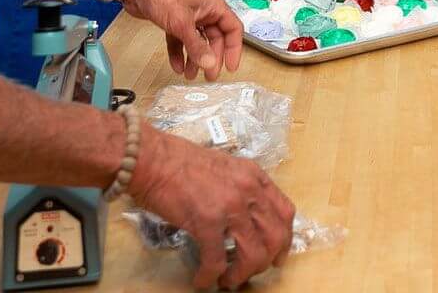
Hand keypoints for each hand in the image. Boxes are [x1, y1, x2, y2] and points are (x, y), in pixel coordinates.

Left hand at [113, 0, 242, 79]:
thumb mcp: (183, 24)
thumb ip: (197, 46)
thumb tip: (210, 63)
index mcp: (213, 6)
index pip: (232, 29)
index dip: (234, 48)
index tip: (230, 66)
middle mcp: (203, 11)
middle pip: (215, 38)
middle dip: (211, 58)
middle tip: (209, 75)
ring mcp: (188, 16)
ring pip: (197, 41)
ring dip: (194, 58)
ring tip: (191, 74)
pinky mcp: (173, 21)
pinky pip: (180, 41)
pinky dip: (179, 53)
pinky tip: (177, 65)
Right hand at [131, 130, 295, 290]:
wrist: (152, 158)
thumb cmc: (179, 160)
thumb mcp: (224, 167)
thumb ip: (240, 188)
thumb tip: (243, 219)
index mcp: (253, 176)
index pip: (285, 211)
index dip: (284, 238)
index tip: (277, 253)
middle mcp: (248, 190)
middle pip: (276, 236)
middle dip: (267, 260)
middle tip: (254, 271)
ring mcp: (229, 207)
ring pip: (253, 254)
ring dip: (242, 273)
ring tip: (228, 279)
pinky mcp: (206, 222)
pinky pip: (216, 260)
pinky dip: (210, 276)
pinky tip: (202, 280)